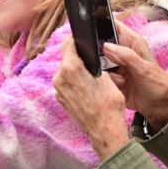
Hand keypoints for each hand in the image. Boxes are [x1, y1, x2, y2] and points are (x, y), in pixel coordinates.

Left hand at [53, 39, 129, 159]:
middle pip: (65, 57)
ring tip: (89, 72)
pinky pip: (65, 82)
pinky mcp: (60, 98)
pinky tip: (85, 84)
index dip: (76, 39)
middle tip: (89, 55)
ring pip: (64, 70)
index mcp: (71, 68)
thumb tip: (90, 56)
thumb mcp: (106, 76)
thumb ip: (94, 63)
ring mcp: (58, 89)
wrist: (104, 129)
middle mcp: (59, 77)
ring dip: (74, 68)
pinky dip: (73, 80)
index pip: (69, 44)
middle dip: (76, 55)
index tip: (82, 38)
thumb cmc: (109, 104)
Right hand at [102, 22, 167, 129]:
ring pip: (98, 62)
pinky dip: (104, 81)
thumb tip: (106, 46)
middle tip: (107, 64)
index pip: (113, 25)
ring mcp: (115, 65)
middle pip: (100, 44)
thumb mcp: (144, 69)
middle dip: (98, 53)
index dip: (101, 23)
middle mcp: (121, 52)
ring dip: (102, 70)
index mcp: (132, 42)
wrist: (160, 107)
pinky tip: (117, 86)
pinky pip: (100, 76)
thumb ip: (126, 56)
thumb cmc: (159, 85)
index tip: (90, 28)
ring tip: (119, 78)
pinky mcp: (111, 79)